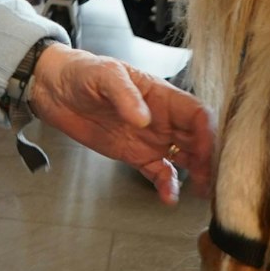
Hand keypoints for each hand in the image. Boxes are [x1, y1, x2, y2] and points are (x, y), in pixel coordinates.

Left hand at [26, 46, 215, 204]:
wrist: (56, 89)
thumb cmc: (83, 72)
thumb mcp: (105, 75)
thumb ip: (125, 95)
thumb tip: (144, 118)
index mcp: (161, 95)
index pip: (197, 114)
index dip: (207, 132)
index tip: (206, 151)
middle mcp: (162, 118)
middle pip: (198, 139)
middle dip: (209, 159)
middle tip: (213, 179)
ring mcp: (150, 138)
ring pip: (184, 158)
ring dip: (196, 174)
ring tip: (202, 192)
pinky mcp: (135, 155)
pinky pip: (158, 172)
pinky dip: (166, 185)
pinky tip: (169, 198)